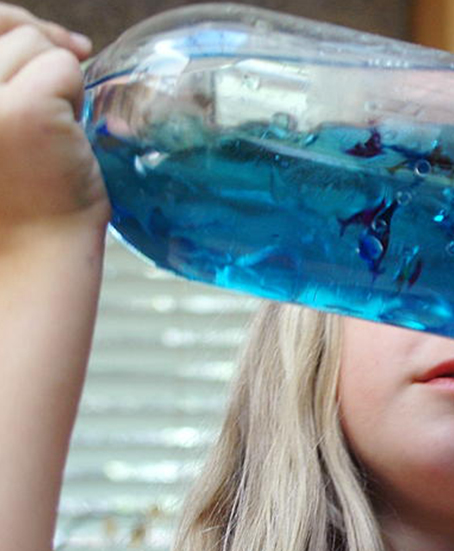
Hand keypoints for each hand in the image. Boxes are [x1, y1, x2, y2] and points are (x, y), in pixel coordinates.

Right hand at [0, 2, 108, 239]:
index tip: (50, 38)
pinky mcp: (25, 110)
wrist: (31, 253)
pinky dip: (77, 98)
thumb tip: (39, 30)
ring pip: (34, 45)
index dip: (11, 23)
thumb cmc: (12, 194)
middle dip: (40, 57)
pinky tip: (66, 140)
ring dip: (57, 84)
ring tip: (49, 135)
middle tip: (59, 103)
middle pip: (6, 31)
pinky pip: (64, 67)